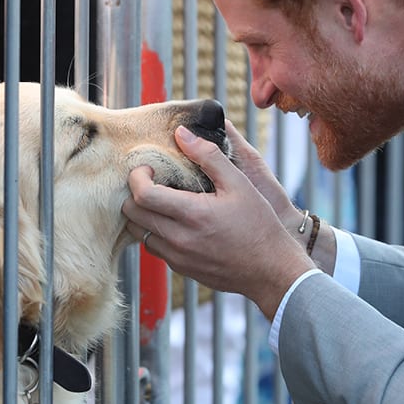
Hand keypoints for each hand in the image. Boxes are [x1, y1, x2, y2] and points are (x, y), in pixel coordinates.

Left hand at [122, 125, 315, 319]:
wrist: (271, 270)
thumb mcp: (239, 183)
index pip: (142, 195)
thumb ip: (209, 155)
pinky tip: (174, 221)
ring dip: (143, 214)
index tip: (148, 168)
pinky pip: (154, 248)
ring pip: (139, 233)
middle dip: (135, 193)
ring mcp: (178, 257)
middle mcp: (179, 239)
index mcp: (192, 214)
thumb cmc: (259, 225)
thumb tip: (182, 134)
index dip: (137, 177)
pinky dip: (155, 231)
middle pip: (132, 214)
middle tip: (151, 181)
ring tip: (162, 201)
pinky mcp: (181, 269)